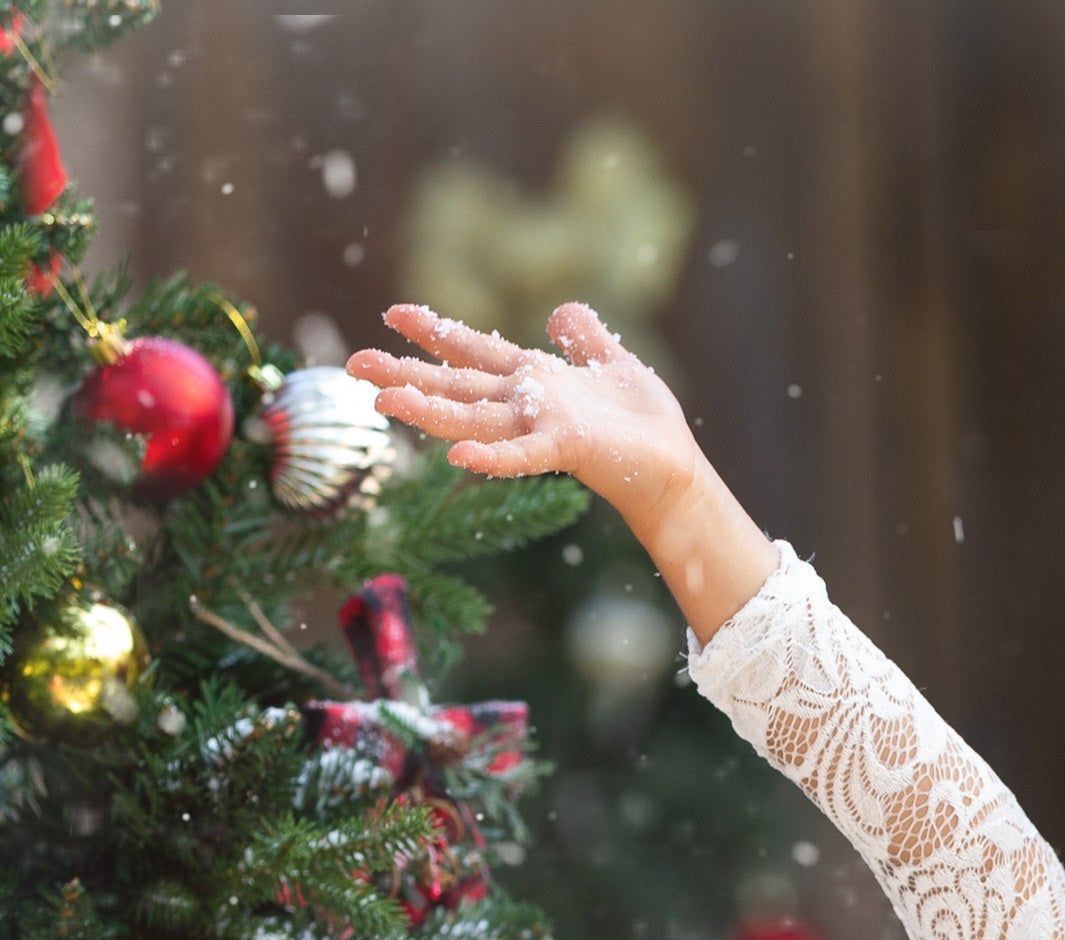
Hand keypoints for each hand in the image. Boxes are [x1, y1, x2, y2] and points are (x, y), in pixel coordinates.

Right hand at [347, 299, 776, 644]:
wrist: (676, 468)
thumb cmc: (644, 424)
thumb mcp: (613, 361)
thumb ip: (583, 336)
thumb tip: (562, 311)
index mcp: (533, 381)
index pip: (475, 350)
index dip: (436, 333)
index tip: (393, 314)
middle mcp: (526, 404)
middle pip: (457, 385)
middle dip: (406, 374)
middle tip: (352, 364)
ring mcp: (541, 428)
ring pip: (474, 417)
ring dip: (428, 409)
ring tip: (383, 400)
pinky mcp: (566, 448)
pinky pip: (522, 454)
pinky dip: (493, 458)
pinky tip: (459, 457)